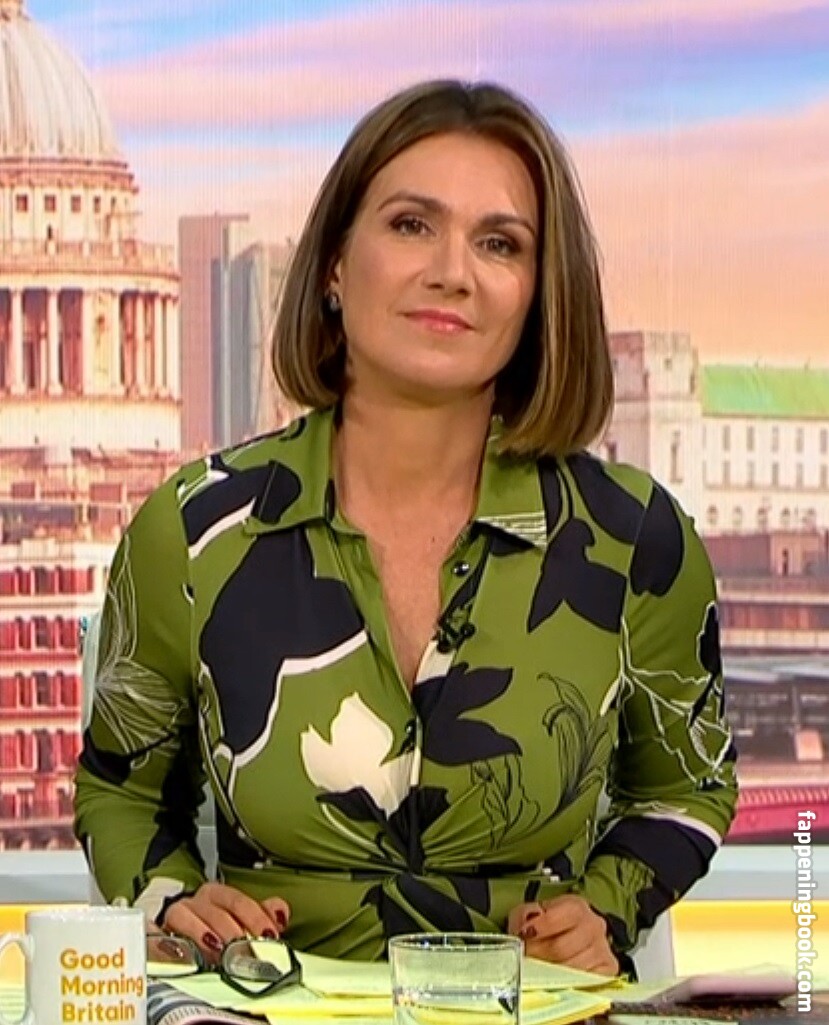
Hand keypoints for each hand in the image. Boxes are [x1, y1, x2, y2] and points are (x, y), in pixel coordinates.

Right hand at [160, 882, 290, 963]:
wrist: (181, 939)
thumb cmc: (217, 930)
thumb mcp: (242, 923)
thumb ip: (264, 915)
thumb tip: (280, 913)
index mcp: (220, 895)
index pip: (239, 901)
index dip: (255, 917)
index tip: (269, 935)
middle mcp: (199, 900)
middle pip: (216, 909)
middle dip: (233, 930)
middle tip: (244, 948)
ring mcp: (178, 914)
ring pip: (189, 915)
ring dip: (204, 933)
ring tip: (219, 950)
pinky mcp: (160, 931)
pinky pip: (162, 930)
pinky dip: (173, 940)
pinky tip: (186, 953)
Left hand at [507, 894, 618, 975]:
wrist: (573, 935)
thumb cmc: (551, 925)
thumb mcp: (533, 913)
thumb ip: (524, 916)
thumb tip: (522, 930)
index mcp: (575, 906)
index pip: (552, 919)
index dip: (534, 931)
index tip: (522, 937)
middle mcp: (593, 925)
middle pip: (560, 948)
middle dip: (538, 955)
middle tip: (527, 958)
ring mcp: (603, 948)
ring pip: (571, 968)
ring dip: (551, 972)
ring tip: (540, 968)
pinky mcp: (609, 969)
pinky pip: (586, 981)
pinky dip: (569, 982)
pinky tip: (560, 977)